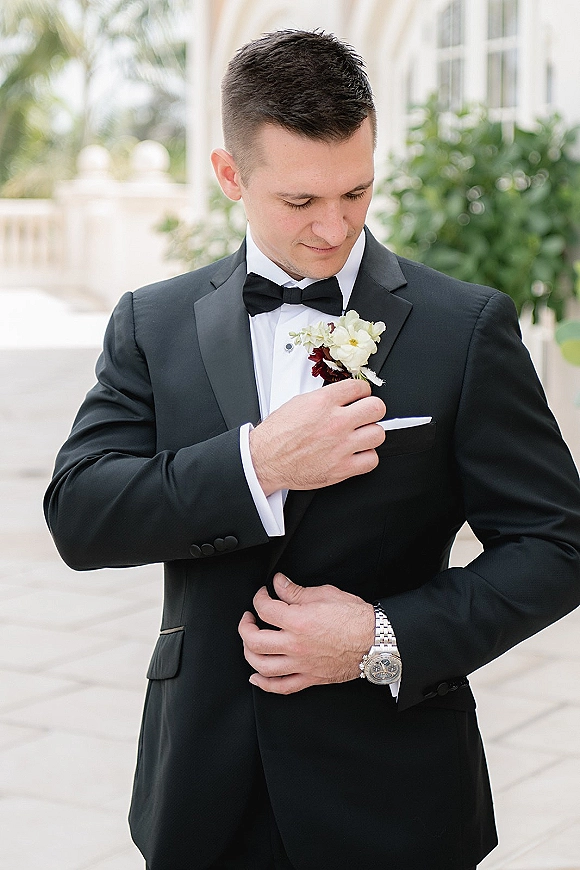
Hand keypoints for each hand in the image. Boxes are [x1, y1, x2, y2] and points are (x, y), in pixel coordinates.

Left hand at [238, 573, 374, 693]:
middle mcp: (296, 645)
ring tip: (250, 642)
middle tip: (250, 618)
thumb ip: (296, 591)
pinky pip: (281, 687)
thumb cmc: (355, 618)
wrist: (375, 640)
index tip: (263, 595)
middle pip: (254, 640)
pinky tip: (256, 677)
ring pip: (262, 666)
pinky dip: (264, 684)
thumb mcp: (324, 594)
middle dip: (245, 626)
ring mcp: (301, 664)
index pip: (264, 609)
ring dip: (249, 653)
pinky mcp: (309, 678)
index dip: (259, 598)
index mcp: (298, 621)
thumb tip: (279, 584)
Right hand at [249, 379, 385, 494]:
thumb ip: (324, 398)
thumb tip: (342, 396)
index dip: (363, 391)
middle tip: (366, 414)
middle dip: (373, 410)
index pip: (360, 387)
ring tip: (361, 435)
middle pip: (377, 408)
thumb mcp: (298, 403)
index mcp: (323, 402)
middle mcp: (335, 422)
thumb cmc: (277, 435)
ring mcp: (341, 446)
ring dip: (371, 434)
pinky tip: (357, 453)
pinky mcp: (342, 467)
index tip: (362, 396)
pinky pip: (371, 460)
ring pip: (378, 434)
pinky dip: (366, 457)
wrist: (265, 459)